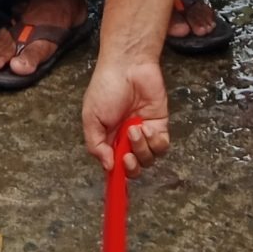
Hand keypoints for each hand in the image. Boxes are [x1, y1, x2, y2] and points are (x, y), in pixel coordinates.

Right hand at [81, 51, 169, 174]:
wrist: (128, 66)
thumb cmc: (106, 87)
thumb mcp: (91, 118)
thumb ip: (96, 145)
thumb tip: (108, 167)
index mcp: (108, 139)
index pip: (113, 166)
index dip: (116, 177)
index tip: (116, 184)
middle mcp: (126, 140)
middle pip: (133, 168)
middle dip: (131, 167)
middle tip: (126, 155)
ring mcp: (144, 133)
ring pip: (148, 159)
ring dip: (142, 149)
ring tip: (134, 129)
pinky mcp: (160, 125)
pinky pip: (161, 146)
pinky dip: (155, 141)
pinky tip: (146, 127)